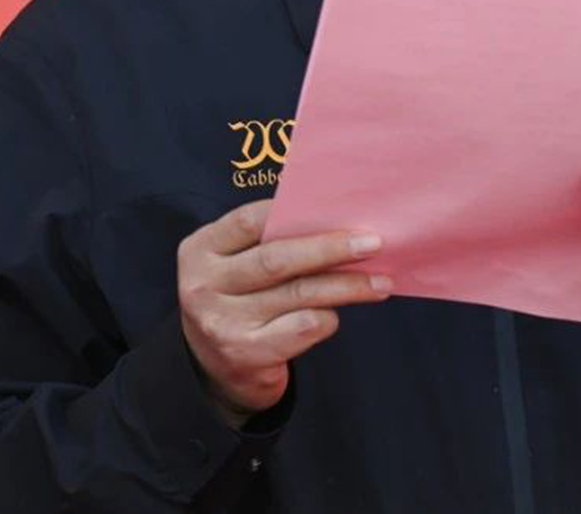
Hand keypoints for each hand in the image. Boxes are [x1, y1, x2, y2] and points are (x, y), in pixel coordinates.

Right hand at [175, 199, 390, 424]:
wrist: (218, 371)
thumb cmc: (240, 301)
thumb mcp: (236, 266)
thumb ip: (268, 242)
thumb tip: (337, 221)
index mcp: (200, 250)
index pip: (248, 221)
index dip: (293, 212)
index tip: (338, 209)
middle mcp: (203, 287)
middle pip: (277, 259)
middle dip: (331, 248)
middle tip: (373, 243)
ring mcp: (223, 323)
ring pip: (299, 294)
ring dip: (348, 286)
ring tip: (380, 282)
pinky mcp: (247, 354)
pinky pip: (305, 326)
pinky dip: (328, 317)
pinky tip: (336, 315)